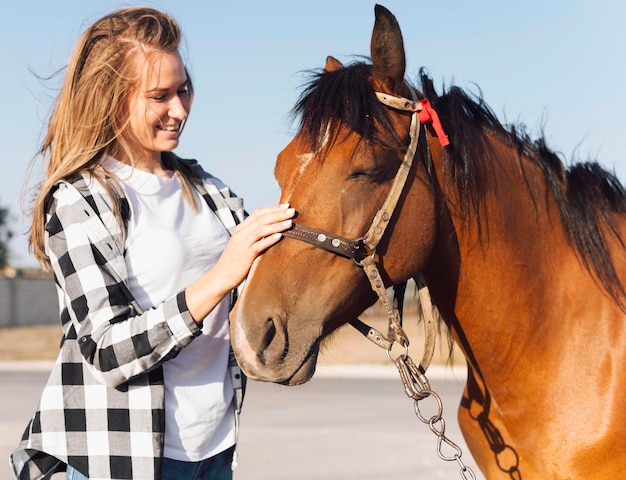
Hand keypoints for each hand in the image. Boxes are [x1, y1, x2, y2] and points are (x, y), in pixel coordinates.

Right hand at [185, 204, 294, 322]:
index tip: (286, 206)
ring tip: (290, 222)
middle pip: (261, 218)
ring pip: (260, 229)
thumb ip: (254, 236)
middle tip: (292, 211)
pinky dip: (269, 240)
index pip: (258, 213)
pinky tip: (279, 236)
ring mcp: (242, 244)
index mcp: (241, 229)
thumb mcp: (243, 244)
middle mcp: (241, 234)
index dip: (272, 208)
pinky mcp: (244, 256)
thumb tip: (272, 231)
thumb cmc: (235, 262)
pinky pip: (258, 245)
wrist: (220, 277)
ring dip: (276, 225)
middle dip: (278, 214)